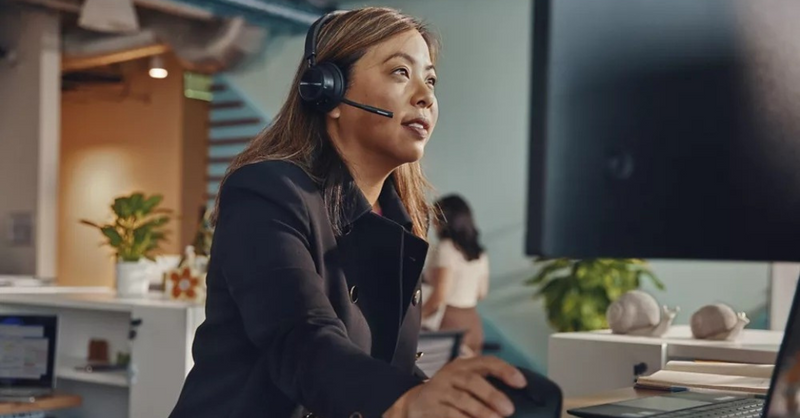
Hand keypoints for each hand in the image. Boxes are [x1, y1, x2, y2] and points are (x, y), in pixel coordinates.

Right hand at [384, 356, 526, 417]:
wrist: (415, 402)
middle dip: (492, 395)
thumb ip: (485, 385)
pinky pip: (449, 415)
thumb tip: (511, 401)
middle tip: (509, 409)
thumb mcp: (464, 382)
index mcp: (464, 365)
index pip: (487, 362)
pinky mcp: (432, 407)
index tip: (521, 383)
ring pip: (462, 400)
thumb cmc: (449, 393)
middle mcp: (451, 374)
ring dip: (481, 411)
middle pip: (472, 381)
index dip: (505, 370)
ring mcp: (440, 390)